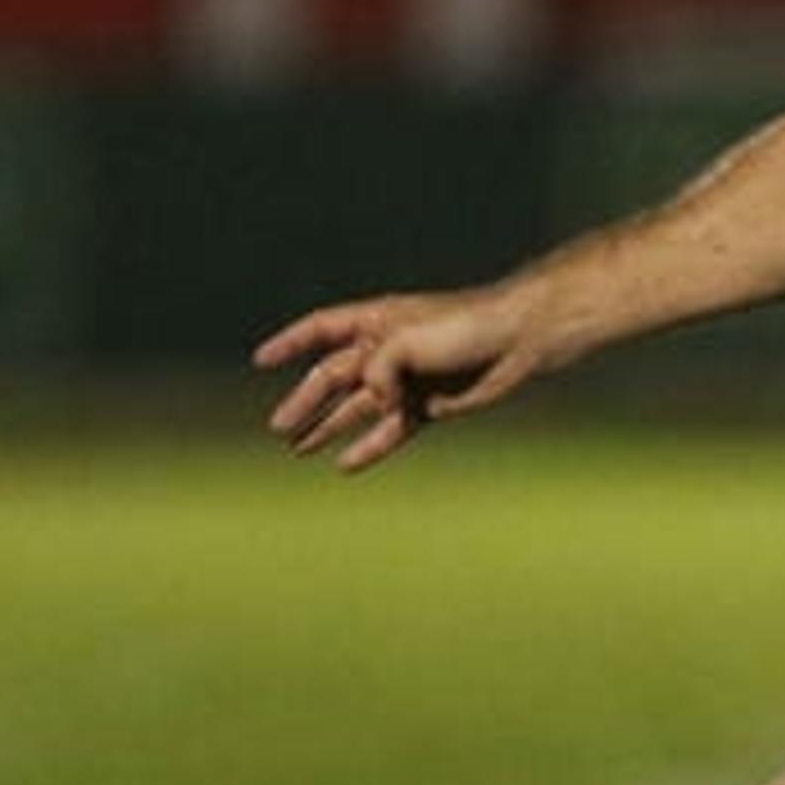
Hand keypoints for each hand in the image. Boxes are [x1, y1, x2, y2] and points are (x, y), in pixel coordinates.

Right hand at [252, 287, 542, 472]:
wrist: (522, 340)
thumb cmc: (466, 327)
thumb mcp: (408, 340)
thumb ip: (378, 370)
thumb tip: (373, 403)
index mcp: (378, 320)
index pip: (322, 328)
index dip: (291, 343)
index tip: (262, 361)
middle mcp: (389, 349)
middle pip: (334, 377)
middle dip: (306, 402)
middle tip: (278, 428)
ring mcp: (410, 378)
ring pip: (359, 407)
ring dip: (330, 427)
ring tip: (298, 448)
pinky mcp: (432, 404)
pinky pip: (392, 429)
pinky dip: (370, 446)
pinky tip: (346, 465)